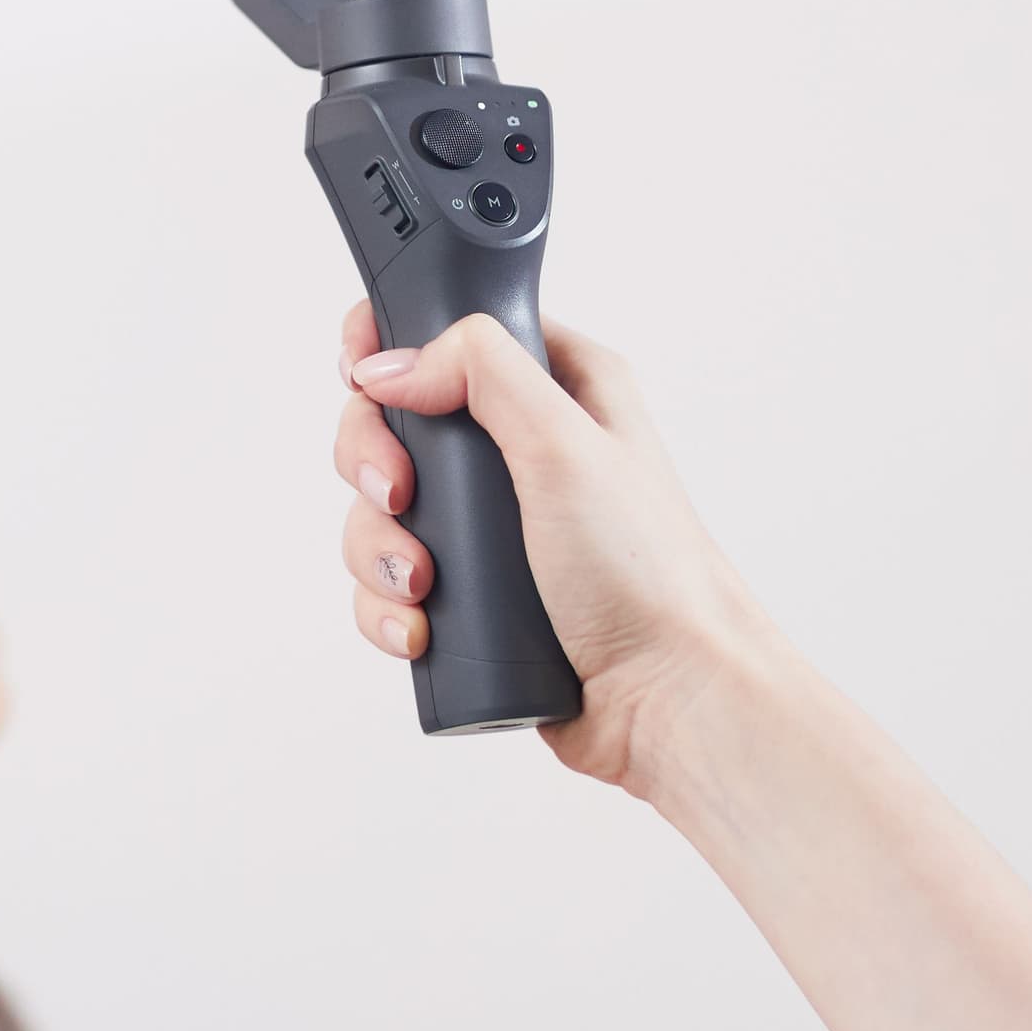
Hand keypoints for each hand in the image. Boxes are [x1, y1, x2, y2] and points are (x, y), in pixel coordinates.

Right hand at [334, 304, 779, 791]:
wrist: (669, 699)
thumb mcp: (565, 443)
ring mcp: (493, 525)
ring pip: (380, 510)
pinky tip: (418, 629)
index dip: (390, 348)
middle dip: (373, 466)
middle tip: (400, 496)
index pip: (448, 331)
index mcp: (558, 386)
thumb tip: (389, 364)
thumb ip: (480, 372)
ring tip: (420, 585)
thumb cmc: (648, 573)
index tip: (362, 382)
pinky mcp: (471, 592)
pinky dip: (386, 606)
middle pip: (391, 422)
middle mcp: (520, 448)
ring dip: (376, 549)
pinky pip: (388, 584)